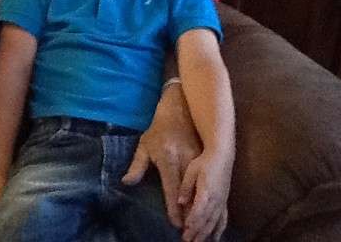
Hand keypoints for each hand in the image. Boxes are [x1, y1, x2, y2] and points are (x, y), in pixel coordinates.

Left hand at [121, 81, 201, 228]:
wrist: (180, 110)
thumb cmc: (159, 130)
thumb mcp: (144, 145)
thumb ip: (137, 165)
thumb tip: (126, 182)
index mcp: (170, 157)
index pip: (172, 187)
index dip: (174, 207)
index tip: (176, 224)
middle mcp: (187, 161)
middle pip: (190, 194)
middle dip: (190, 216)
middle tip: (190, 235)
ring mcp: (199, 162)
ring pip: (203, 192)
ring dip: (202, 214)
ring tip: (202, 233)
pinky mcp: (206, 163)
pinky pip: (211, 188)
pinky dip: (212, 205)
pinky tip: (214, 219)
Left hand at [179, 150, 232, 241]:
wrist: (222, 155)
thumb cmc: (204, 161)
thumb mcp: (192, 171)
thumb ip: (186, 187)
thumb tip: (180, 202)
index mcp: (206, 191)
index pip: (199, 211)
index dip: (192, 222)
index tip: (185, 231)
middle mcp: (216, 200)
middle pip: (206, 220)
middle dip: (197, 232)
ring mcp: (221, 202)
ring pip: (214, 222)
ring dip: (206, 234)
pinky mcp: (224, 201)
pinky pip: (223, 219)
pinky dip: (219, 230)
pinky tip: (216, 238)